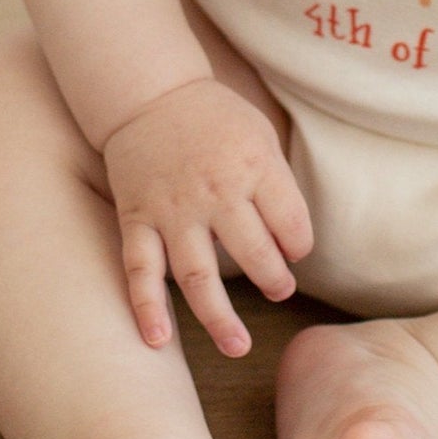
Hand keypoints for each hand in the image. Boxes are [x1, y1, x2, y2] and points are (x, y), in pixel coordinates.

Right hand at [99, 78, 313, 356]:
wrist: (150, 92)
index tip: (295, 250)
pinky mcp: (138, 218)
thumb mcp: (260, 134)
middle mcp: (216, 192)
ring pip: (197, 274)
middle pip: (253, 253)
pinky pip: (141, 269)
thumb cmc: (215, 118)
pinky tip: (157, 341)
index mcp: (254, 166)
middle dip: (274, 280)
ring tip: (238, 346)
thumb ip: (277, 183)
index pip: (292, 223)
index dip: (299, 245)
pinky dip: (146, 306)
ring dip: (218, 317)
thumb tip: (292, 241)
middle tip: (281, 290)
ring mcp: (173, 210)